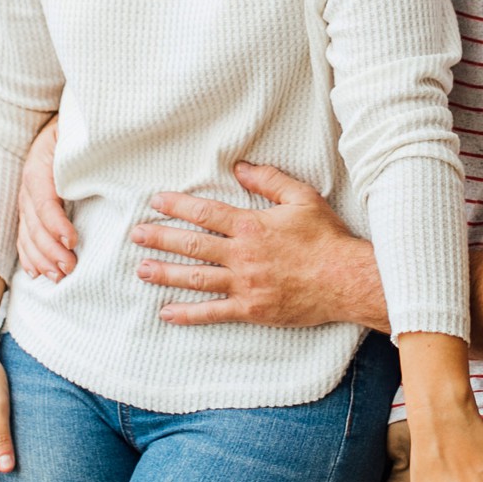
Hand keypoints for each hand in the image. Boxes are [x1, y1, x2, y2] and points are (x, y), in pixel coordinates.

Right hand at [14, 117, 75, 280]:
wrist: (61, 124)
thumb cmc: (77, 130)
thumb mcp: (79, 133)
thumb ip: (84, 151)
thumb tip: (103, 165)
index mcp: (39, 167)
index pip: (43, 201)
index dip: (55, 223)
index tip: (72, 240)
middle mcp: (28, 186)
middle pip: (33, 224)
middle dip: (50, 250)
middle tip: (70, 267)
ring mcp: (25, 200)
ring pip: (27, 235)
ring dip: (41, 259)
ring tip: (59, 276)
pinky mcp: (29, 210)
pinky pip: (23, 237)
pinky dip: (29, 257)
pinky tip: (36, 273)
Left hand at [132, 162, 384, 328]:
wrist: (346, 280)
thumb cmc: (326, 238)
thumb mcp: (302, 198)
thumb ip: (269, 181)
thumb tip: (240, 168)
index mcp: (251, 226)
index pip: (204, 214)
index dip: (177, 207)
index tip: (155, 203)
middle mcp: (241, 255)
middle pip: (191, 245)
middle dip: (160, 239)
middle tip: (136, 235)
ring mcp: (244, 284)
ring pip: (195, 279)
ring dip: (165, 274)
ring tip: (141, 270)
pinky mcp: (251, 309)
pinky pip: (213, 313)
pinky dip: (187, 314)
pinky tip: (166, 312)